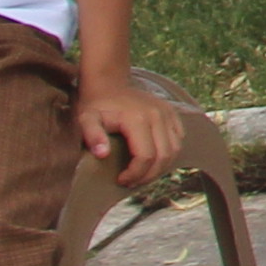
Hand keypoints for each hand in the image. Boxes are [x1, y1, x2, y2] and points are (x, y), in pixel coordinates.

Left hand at [75, 75, 194, 186]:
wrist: (108, 83)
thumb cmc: (95, 105)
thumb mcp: (86, 119)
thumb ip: (92, 136)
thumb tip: (102, 154)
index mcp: (138, 119)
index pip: (146, 156)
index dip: (135, 174)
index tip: (121, 180)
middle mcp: (158, 116)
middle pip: (164, 156)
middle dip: (149, 175)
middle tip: (132, 182)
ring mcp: (167, 113)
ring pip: (175, 149)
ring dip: (161, 167)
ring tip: (143, 173)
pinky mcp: (171, 112)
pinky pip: (178, 138)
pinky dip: (169, 153)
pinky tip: (153, 158)